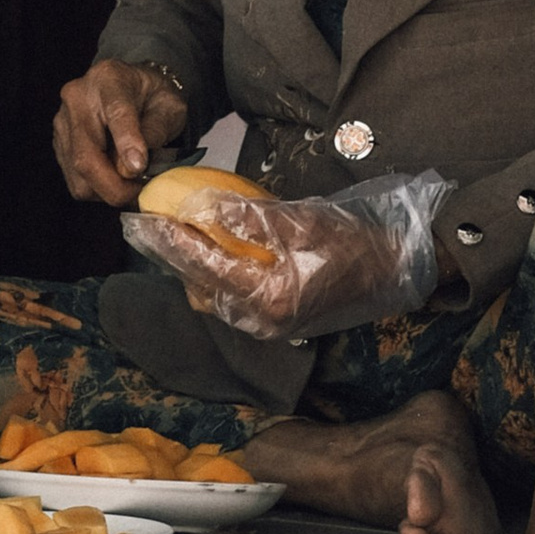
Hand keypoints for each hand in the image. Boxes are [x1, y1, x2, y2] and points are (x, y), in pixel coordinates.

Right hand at [52, 58, 187, 206]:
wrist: (133, 88)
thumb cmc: (153, 97)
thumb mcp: (169, 106)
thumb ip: (156, 130)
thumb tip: (133, 165)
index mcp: (110, 78)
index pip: (115, 112)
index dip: (126, 142)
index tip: (139, 167)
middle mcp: (77, 97)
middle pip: (86, 154)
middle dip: (114, 185)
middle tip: (139, 192)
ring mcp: (63, 121)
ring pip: (78, 173)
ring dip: (106, 189)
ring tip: (130, 182)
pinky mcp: (59, 143)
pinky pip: (75, 180)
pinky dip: (98, 188)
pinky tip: (115, 177)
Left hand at [123, 171, 448, 341]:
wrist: (393, 268)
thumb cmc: (351, 240)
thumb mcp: (300, 220)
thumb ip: (249, 218)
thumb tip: (202, 208)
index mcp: (270, 295)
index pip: (205, 264)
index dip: (170, 240)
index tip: (141, 220)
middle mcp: (264, 319)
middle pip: (200, 285)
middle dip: (171, 254)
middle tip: (146, 226)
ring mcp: (269, 325)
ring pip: (212, 296)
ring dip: (191, 266)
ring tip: (173, 234)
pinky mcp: (275, 321)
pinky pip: (231, 300)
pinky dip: (215, 276)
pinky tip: (212, 251)